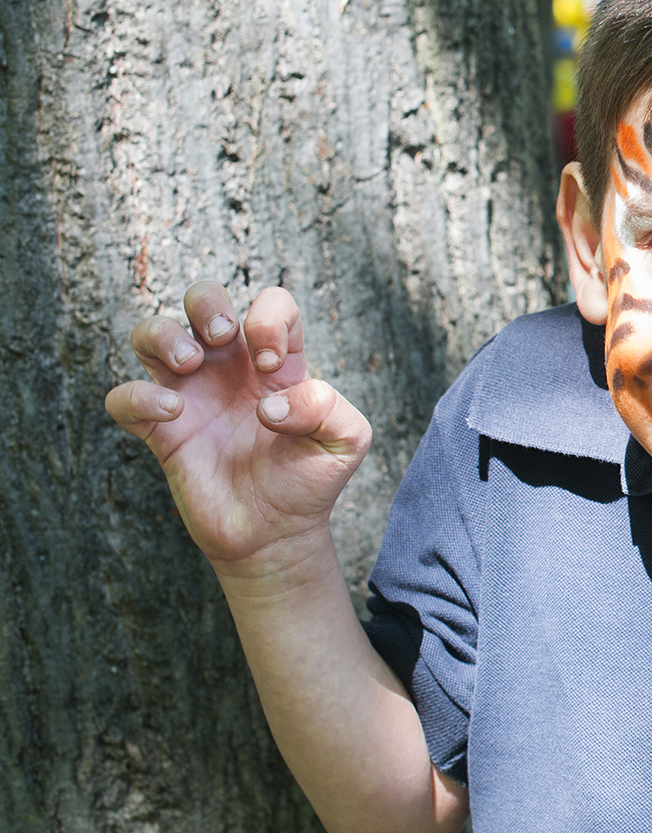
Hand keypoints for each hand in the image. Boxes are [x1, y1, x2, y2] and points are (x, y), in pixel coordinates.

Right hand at [104, 282, 369, 573]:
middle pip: (202, 298)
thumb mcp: (345, 440)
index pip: (271, 304)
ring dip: (163, 333)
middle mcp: (230, 369)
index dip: (269, 318)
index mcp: (276, 362)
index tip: (273, 365)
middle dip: (206, 302)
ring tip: (190, 362)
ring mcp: (192, 395)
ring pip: (152, 334)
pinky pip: (124, 398)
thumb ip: (328, 407)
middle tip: (223, 337)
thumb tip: (269, 404)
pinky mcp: (162, 431)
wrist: (276, 534)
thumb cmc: (310, 480)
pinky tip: (172, 412)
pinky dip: (137, 396)